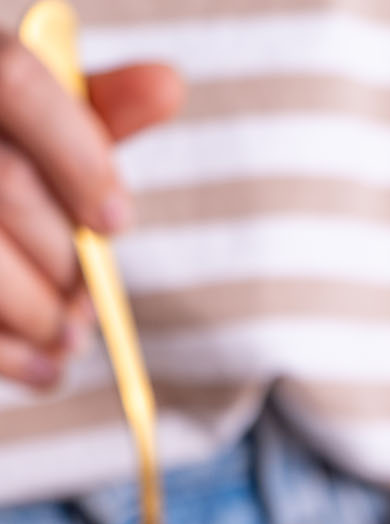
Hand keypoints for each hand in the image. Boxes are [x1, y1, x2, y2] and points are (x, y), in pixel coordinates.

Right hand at [0, 36, 181, 386]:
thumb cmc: (4, 161)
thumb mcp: (40, 127)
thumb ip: (97, 112)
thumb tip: (168, 86)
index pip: (16, 81)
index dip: (78, 157)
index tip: (118, 222)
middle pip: (7, 185)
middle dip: (65, 257)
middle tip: (89, 300)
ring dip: (39, 312)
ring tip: (69, 334)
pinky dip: (13, 357)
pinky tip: (46, 371)